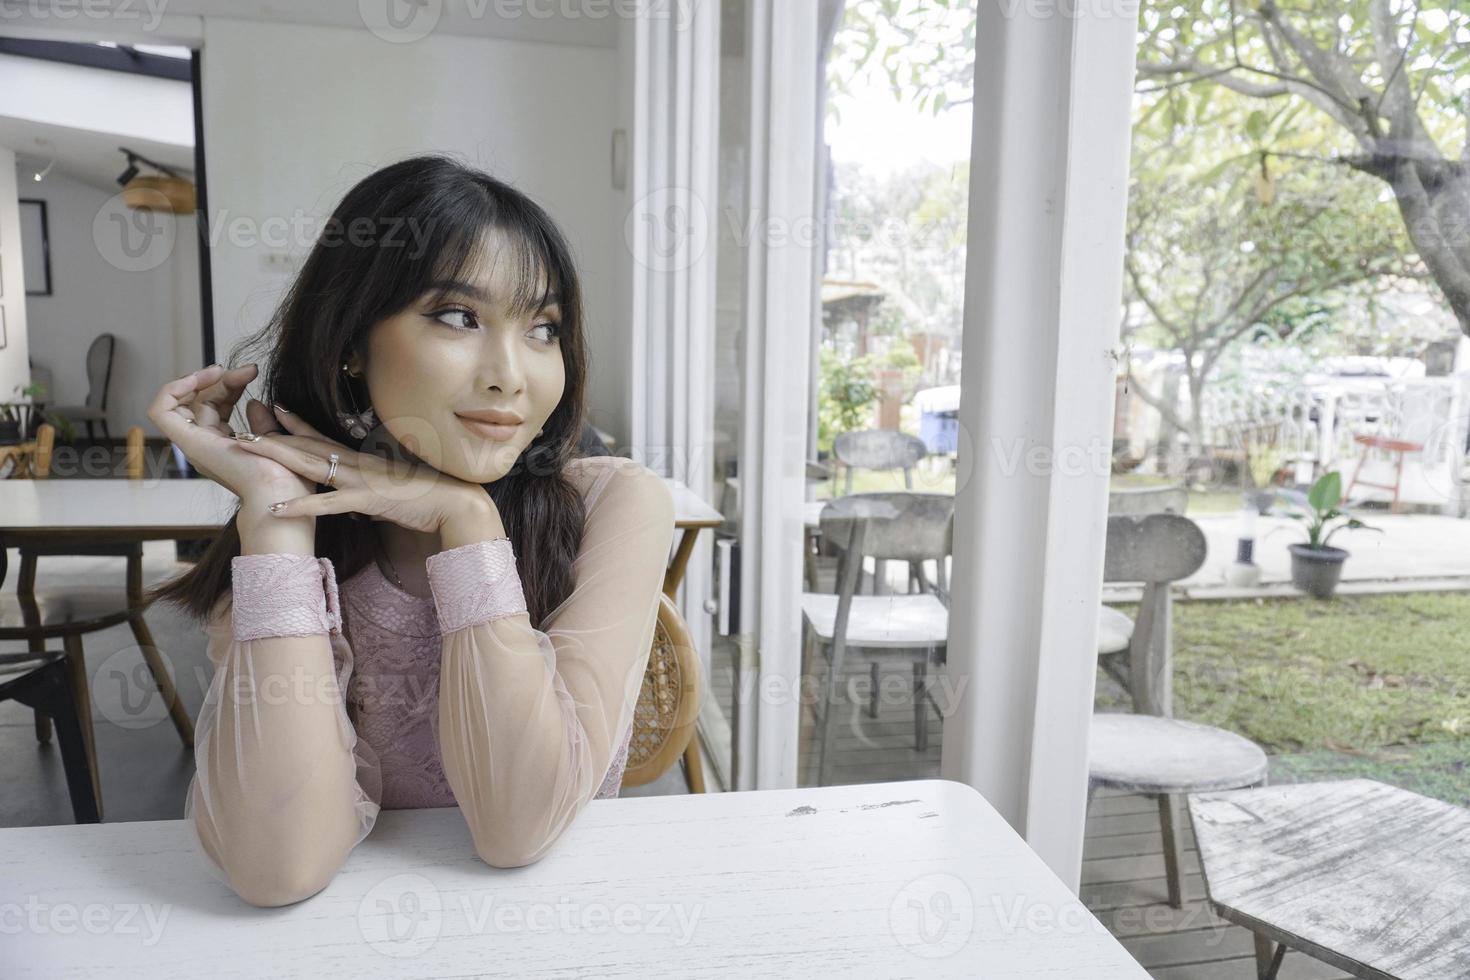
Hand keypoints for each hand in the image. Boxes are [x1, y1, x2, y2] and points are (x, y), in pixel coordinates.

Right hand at [146, 363, 312, 505]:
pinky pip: (162, 412)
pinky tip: (195, 378)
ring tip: (224, 370)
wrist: (282, 492)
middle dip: (222, 378)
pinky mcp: (189, 443)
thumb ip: (264, 423)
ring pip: (184, 401)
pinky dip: (171, 390)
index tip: (252, 371)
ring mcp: (196, 445)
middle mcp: (207, 446)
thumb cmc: (288, 478)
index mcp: (225, 447)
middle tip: (249, 370)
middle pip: (201, 400)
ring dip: (201, 378)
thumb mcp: (278, 441)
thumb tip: (254, 403)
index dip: (229, 384)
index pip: (215, 406)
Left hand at [231, 408, 493, 534]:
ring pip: (310, 466)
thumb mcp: (399, 483)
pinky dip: (301, 506)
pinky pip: (327, 503)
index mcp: (364, 461)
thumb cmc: (433, 495)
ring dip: (276, 458)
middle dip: (272, 438)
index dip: (297, 425)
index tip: (275, 410)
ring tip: (245, 451)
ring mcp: (360, 480)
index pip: (324, 439)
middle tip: (240, 429)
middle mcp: (357, 465)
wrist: (457, 504)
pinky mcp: (367, 500)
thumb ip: (379, 482)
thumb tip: (366, 487)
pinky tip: (276, 509)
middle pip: (307, 448)